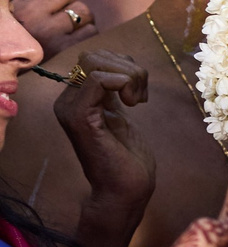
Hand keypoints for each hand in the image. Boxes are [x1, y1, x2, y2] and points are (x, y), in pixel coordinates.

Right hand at [11, 0, 97, 58]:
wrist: (6, 67)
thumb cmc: (14, 31)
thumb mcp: (14, 5)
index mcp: (11, 0)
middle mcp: (26, 14)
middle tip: (60, 6)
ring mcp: (46, 33)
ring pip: (81, 9)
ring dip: (80, 14)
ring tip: (67, 22)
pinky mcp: (63, 50)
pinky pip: (90, 30)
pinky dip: (87, 32)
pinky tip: (73, 37)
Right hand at [53, 50, 154, 218]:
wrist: (126, 190)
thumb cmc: (128, 157)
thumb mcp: (120, 115)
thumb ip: (113, 91)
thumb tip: (119, 64)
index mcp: (77, 98)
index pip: (94, 59)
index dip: (124, 66)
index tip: (138, 93)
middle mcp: (68, 100)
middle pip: (95, 56)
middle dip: (128, 68)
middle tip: (140, 97)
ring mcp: (71, 108)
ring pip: (97, 63)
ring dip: (130, 76)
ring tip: (137, 100)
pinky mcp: (80, 118)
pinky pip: (98, 80)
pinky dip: (124, 82)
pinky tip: (133, 103)